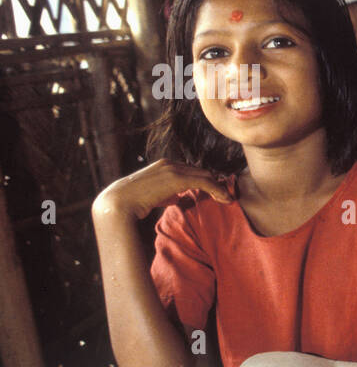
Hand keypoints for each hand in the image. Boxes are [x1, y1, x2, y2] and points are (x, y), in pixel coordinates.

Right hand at [93, 159, 232, 220]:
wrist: (119, 202)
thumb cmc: (133, 202)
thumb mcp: (153, 195)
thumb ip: (167, 194)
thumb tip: (177, 198)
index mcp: (164, 165)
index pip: (191, 171)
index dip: (205, 181)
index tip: (216, 192)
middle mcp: (170, 163)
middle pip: (201, 171)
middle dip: (215, 183)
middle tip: (226, 195)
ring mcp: (173, 169)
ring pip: (205, 175)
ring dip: (219, 187)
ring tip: (228, 198)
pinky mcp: (177, 178)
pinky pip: (204, 181)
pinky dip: (218, 190)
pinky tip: (225, 199)